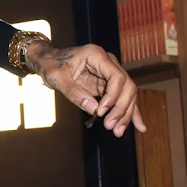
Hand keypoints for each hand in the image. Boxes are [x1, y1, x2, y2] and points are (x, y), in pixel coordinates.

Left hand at [25, 41, 146, 137]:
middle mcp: (108, 62)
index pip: (117, 77)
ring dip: (125, 114)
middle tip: (110, 126)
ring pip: (127, 95)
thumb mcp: (57, 78)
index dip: (113, 96)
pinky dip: (129, 112)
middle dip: (121, 109)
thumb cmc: (51, 65)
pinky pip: (122, 98)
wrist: (48, 60)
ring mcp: (110, 73)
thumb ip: (74, 92)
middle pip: (127, 87)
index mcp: (97, 55)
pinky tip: (139, 126)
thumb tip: (94, 109)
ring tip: (118, 132)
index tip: (101, 112)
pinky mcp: (109, 84)